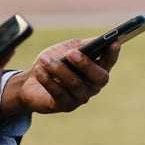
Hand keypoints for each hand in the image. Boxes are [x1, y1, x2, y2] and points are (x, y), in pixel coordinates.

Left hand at [0, 38, 120, 117]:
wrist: (31, 81)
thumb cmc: (55, 61)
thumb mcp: (70, 48)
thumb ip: (85, 45)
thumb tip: (100, 39)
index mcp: (98, 69)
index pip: (109, 62)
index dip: (113, 53)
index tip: (114, 42)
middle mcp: (93, 86)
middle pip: (98, 77)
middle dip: (85, 64)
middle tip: (70, 53)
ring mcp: (80, 97)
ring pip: (75, 84)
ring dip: (58, 69)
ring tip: (44, 59)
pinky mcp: (65, 106)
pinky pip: (58, 93)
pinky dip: (47, 80)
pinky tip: (39, 69)